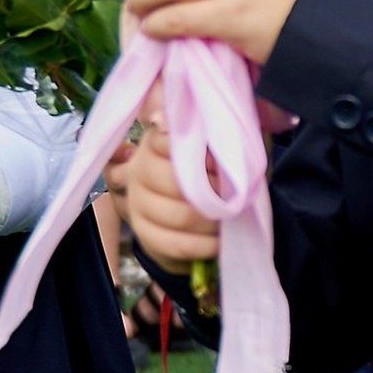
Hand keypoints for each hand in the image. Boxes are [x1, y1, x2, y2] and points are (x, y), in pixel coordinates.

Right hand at [110, 123, 221, 274]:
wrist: (181, 210)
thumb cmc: (201, 172)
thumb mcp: (205, 149)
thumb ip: (205, 138)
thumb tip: (197, 128)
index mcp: (154, 144)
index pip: (170, 141)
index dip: (203, 154)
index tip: (221, 161)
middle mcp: (139, 171)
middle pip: (177, 182)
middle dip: (214, 191)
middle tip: (234, 196)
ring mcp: (137, 204)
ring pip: (181, 216)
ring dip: (213, 220)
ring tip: (230, 218)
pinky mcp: (143, 234)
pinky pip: (177, 243)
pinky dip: (204, 245)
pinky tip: (219, 241)